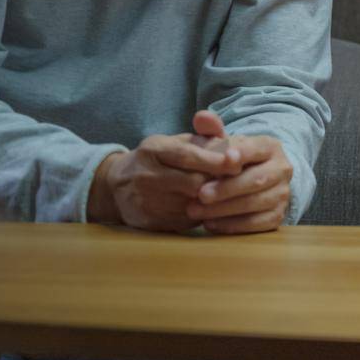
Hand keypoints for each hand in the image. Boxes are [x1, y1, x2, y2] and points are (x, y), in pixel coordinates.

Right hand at [89, 117, 244, 231]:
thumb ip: (206, 136)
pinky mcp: (150, 223)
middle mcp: (146, 176)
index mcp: (154, 150)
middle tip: (241, 179)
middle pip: (192, 183)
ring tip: (229, 192)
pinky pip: (185, 221)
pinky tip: (211, 207)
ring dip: (214, 200)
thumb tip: (232, 143)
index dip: (214, 160)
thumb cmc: (161, 159)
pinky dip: (202, 214)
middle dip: (219, 182)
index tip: (237, 161)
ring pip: (192, 205)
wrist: (119, 186)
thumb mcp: (178, 141)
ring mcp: (146, 202)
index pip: (187, 156)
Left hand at [184, 114, 294, 234]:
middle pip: (257, 180)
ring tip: (197, 211)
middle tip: (200, 194)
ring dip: (225, 210)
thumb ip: (212, 131)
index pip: (257, 149)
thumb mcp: (226, 143)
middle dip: (227, 189)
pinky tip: (211, 224)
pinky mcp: (278, 216)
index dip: (242, 154)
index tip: (224, 160)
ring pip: (256, 203)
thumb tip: (200, 116)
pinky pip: (257, 224)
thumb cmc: (235, 161)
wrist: (256, 181)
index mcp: (271, 147)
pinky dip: (233, 226)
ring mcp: (283, 194)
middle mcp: (283, 169)